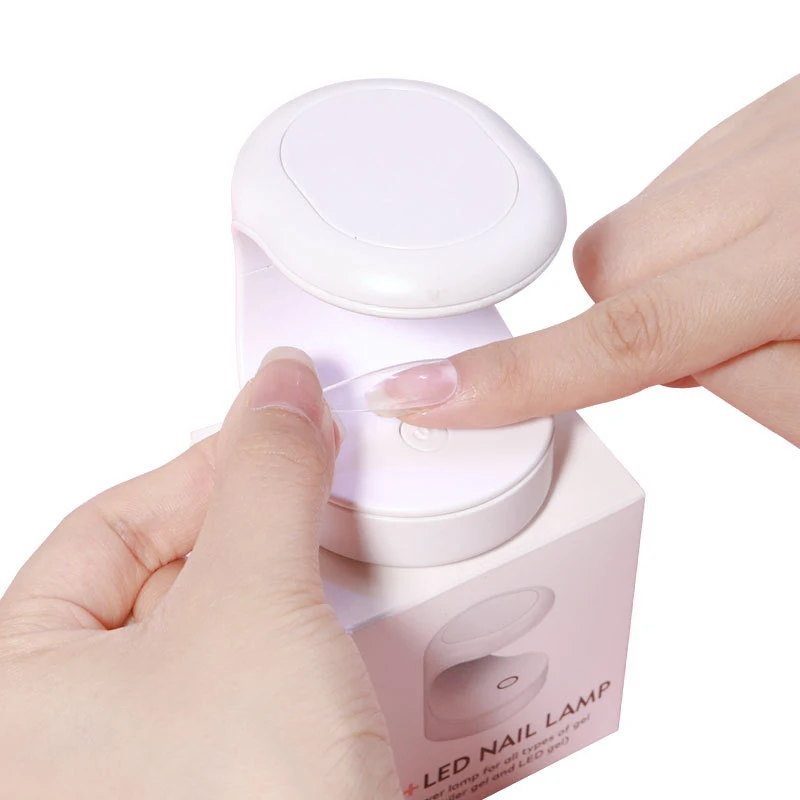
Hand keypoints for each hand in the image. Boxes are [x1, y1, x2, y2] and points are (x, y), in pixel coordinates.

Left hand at [0, 348, 401, 799]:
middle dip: (266, 527)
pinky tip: (364, 633)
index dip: (206, 465)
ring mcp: (154, 759)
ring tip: (357, 564)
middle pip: (177, 571)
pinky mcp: (229, 777)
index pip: (112, 524)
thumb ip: (262, 477)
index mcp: (19, 689)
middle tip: (329, 489)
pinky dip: (319, 643)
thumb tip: (277, 387)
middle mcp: (71, 732)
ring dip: (304, 586)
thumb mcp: (252, 609)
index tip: (284, 424)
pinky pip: (268, 675)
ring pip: (232, 625)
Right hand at [368, 76, 799, 445]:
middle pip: (616, 265)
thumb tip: (674, 360)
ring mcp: (776, 119)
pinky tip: (776, 238)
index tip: (421, 393)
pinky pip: (682, 183)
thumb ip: (759, 391)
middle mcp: (787, 166)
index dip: (513, 376)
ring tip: (774, 283)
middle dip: (647, 325)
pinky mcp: (773, 103)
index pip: (627, 335)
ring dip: (677, 279)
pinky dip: (704, 230)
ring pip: (640, 225)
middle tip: (745, 340)